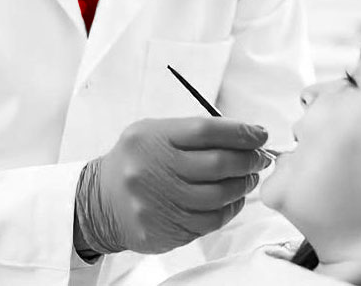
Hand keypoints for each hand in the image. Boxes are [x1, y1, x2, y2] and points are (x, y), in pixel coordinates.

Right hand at [74, 116, 270, 254]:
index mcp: (152, 138)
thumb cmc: (137, 161)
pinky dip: (230, 208)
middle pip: (218, 164)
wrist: (101, 201)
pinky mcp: (167, 229)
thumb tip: (244, 135)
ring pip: (220, 195)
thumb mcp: (153, 133)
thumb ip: (193, 132)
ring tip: (249, 177)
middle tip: (260, 157)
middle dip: (249, 159)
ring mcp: (160, 202)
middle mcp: (155, 169)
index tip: (259, 134)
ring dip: (243, 185)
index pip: (206, 131)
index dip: (240, 132)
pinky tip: (233, 199)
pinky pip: (211, 220)